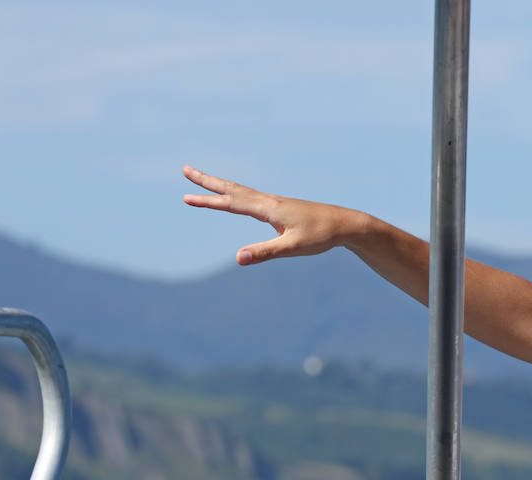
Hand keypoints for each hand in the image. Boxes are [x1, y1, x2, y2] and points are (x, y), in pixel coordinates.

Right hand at [181, 165, 366, 264]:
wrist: (345, 224)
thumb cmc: (321, 236)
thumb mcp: (292, 248)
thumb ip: (264, 253)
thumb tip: (238, 258)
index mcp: (269, 209)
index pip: (231, 203)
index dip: (208, 201)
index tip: (186, 197)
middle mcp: (269, 202)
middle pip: (232, 189)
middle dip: (208, 181)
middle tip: (186, 170)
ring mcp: (276, 204)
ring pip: (242, 192)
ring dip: (221, 186)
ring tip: (204, 181)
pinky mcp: (282, 209)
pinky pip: (252, 199)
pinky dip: (237, 194)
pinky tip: (238, 199)